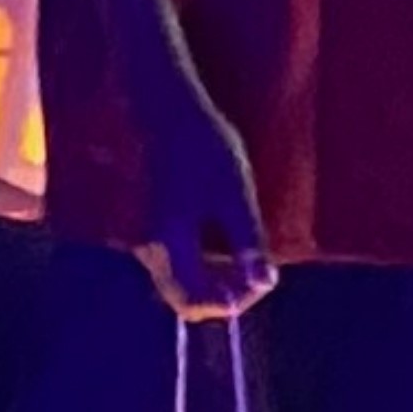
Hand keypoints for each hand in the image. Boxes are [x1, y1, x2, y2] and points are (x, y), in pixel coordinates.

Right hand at [124, 74, 275, 318]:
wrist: (167, 109)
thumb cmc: (204, 145)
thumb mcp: (235, 192)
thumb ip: (248, 241)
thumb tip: (266, 283)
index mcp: (169, 242)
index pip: (197, 302)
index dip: (233, 301)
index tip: (264, 281)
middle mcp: (150, 248)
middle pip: (185, 298)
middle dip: (225, 294)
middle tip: (259, 272)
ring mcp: (146, 239)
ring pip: (180, 282)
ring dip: (215, 280)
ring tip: (248, 255)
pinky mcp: (152, 228)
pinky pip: (177, 263)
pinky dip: (204, 264)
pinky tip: (227, 240)